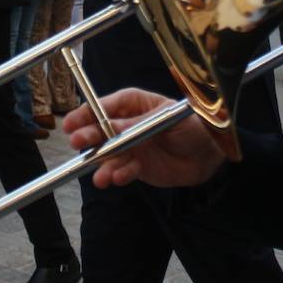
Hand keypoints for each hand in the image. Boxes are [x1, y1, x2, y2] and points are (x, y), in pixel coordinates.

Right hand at [64, 88, 229, 188]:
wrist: (210, 155)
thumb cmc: (192, 126)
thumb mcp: (166, 120)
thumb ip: (138, 125)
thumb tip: (110, 127)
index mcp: (134, 103)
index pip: (106, 106)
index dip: (88, 113)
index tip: (72, 122)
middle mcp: (126, 124)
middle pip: (100, 130)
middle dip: (88, 137)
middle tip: (77, 144)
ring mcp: (130, 146)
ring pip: (108, 154)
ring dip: (102, 164)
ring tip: (101, 177)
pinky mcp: (136, 166)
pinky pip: (122, 170)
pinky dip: (118, 175)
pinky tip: (118, 178)